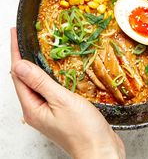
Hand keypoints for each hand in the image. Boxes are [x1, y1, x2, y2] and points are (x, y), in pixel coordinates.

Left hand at [10, 28, 124, 158]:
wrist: (100, 151)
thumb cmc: (83, 130)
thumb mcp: (61, 101)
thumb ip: (40, 82)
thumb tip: (19, 65)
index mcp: (32, 108)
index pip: (18, 75)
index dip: (16, 52)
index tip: (14, 33)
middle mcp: (36, 110)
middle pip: (24, 79)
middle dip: (22, 57)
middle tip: (22, 37)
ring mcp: (47, 112)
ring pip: (36, 83)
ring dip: (34, 65)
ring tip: (34, 48)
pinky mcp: (60, 112)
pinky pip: (48, 89)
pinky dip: (48, 75)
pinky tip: (54, 69)